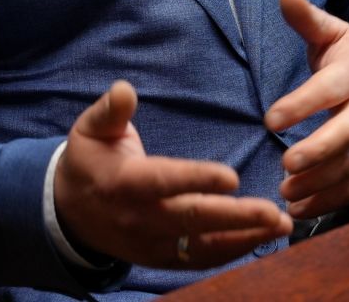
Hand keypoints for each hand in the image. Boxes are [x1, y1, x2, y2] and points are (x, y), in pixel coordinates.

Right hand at [55, 80, 292, 268]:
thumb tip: (125, 89)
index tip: (231, 177)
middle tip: (274, 212)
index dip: (197, 180)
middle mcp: (140, 218)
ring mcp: (151, 243)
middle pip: (193, 220)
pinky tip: (261, 240)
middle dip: (236, 218)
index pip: (165, 181)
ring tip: (281, 225)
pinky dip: (231, 253)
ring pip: (202, 246)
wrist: (67, 213)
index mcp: (125, 182)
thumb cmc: (88, 162)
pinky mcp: (160, 259)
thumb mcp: (89, 129)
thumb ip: (111, 111)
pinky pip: (199, 260)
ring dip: (244, 238)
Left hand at [265, 0, 348, 219]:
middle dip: (319, 151)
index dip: (302, 104)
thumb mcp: (335, 33)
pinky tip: (299, 209)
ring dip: (320, 183)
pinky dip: (330, 202)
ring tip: (286, 192)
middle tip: (287, 164)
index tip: (270, 119)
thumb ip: (307, 19)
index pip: (330, 89)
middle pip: (348, 134)